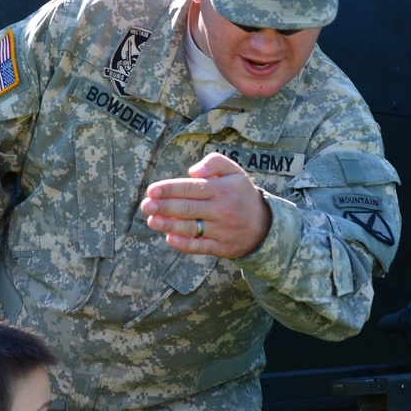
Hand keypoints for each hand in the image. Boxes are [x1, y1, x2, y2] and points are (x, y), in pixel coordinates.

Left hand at [141, 153, 271, 257]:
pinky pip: (200, 246)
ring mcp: (221, 230)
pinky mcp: (221, 247)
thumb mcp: (234, 171)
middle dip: (165, 207)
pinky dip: (185, 244)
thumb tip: (192, 170)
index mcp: (221, 189)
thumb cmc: (241, 194)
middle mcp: (221, 210)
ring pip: (191, 228)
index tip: (151, 191)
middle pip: (188, 208)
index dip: (170, 189)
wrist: (265, 224)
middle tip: (145, 206)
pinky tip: (170, 238)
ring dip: (169, 225)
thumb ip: (214, 162)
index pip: (191, 188)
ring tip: (151, 221)